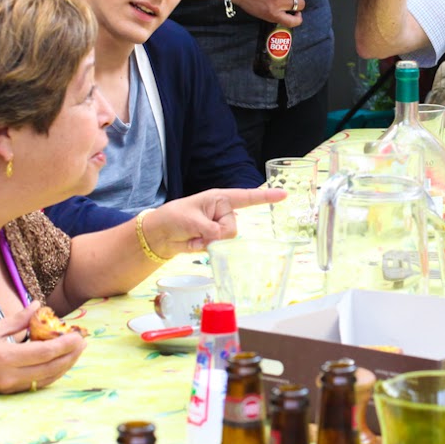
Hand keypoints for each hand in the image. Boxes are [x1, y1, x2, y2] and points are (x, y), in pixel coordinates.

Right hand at [0, 304, 85, 394]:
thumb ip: (18, 319)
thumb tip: (38, 305)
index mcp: (5, 357)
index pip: (45, 353)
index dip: (66, 345)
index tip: (78, 334)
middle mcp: (10, 376)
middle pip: (51, 368)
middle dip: (71, 356)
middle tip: (83, 341)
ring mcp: (9, 387)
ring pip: (46, 379)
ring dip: (65, 366)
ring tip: (76, 351)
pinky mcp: (8, 393)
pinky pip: (37, 384)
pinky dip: (51, 373)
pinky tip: (59, 362)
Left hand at [148, 187, 285, 253]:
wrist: (160, 234)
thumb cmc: (173, 218)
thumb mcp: (192, 220)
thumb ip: (211, 230)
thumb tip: (220, 238)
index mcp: (220, 198)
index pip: (247, 197)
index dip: (266, 197)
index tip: (284, 195)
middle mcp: (223, 212)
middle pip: (233, 228)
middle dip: (215, 233)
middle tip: (198, 229)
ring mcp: (219, 226)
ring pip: (227, 240)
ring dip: (208, 241)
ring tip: (194, 236)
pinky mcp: (215, 239)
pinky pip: (219, 248)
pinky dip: (205, 247)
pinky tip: (194, 242)